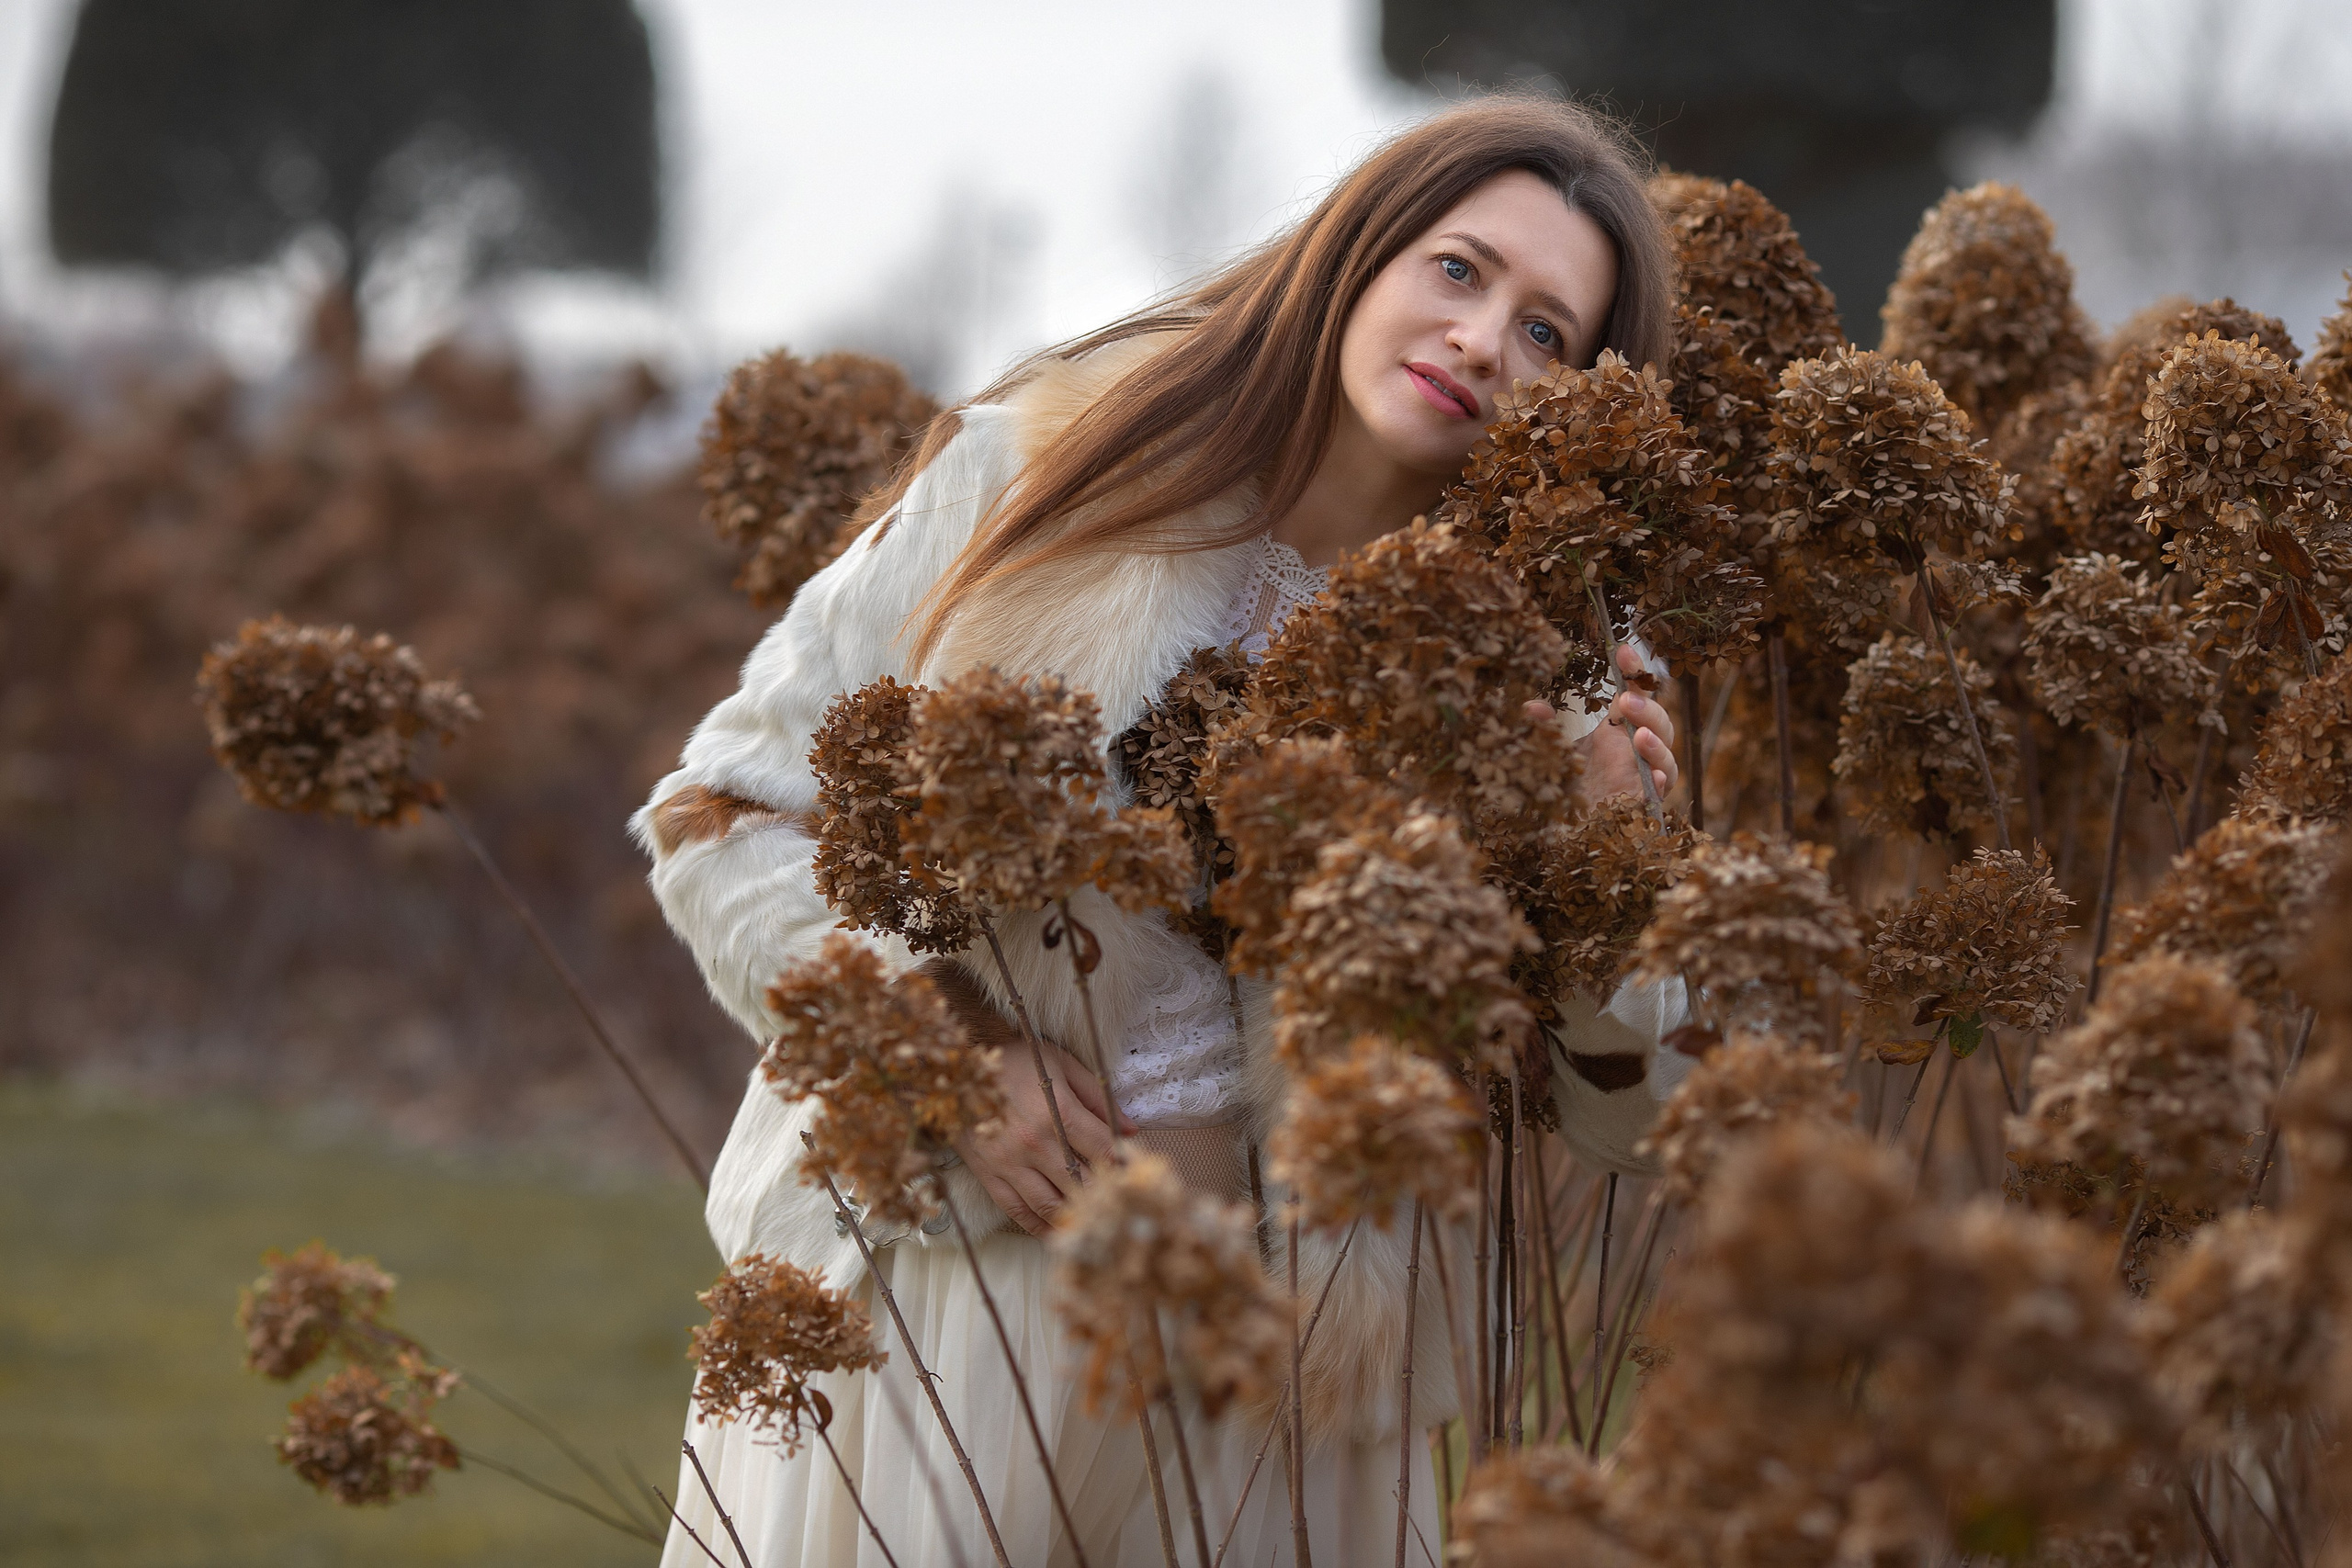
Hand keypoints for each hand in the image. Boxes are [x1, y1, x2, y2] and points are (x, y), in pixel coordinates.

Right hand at [919, 958, 1135, 1235]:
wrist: (956, 1061)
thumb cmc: (1015, 1058)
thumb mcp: (1062, 1064)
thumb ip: (1098, 1097)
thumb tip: (1130, 1131)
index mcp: (1058, 1114)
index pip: (1104, 1151)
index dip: (1124, 1164)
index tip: (1134, 1171)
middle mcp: (1036, 1144)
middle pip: (1082, 1183)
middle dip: (1105, 1195)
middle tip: (1119, 1201)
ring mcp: (1010, 1163)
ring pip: (1051, 1205)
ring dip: (1075, 1217)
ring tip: (1092, 1220)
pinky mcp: (988, 1174)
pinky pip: (1017, 1211)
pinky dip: (1038, 1225)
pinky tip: (1054, 1229)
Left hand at [1526, 644, 1677, 803]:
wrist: (1562, 831)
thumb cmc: (1563, 786)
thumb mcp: (1550, 751)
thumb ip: (1543, 728)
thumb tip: (1531, 707)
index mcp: (1617, 732)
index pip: (1635, 693)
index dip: (1634, 671)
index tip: (1622, 650)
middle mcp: (1636, 753)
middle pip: (1659, 724)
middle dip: (1648, 710)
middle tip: (1626, 702)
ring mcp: (1643, 780)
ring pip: (1667, 758)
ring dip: (1656, 744)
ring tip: (1639, 737)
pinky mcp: (1643, 808)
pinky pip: (1661, 795)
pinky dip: (1661, 784)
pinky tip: (1655, 778)